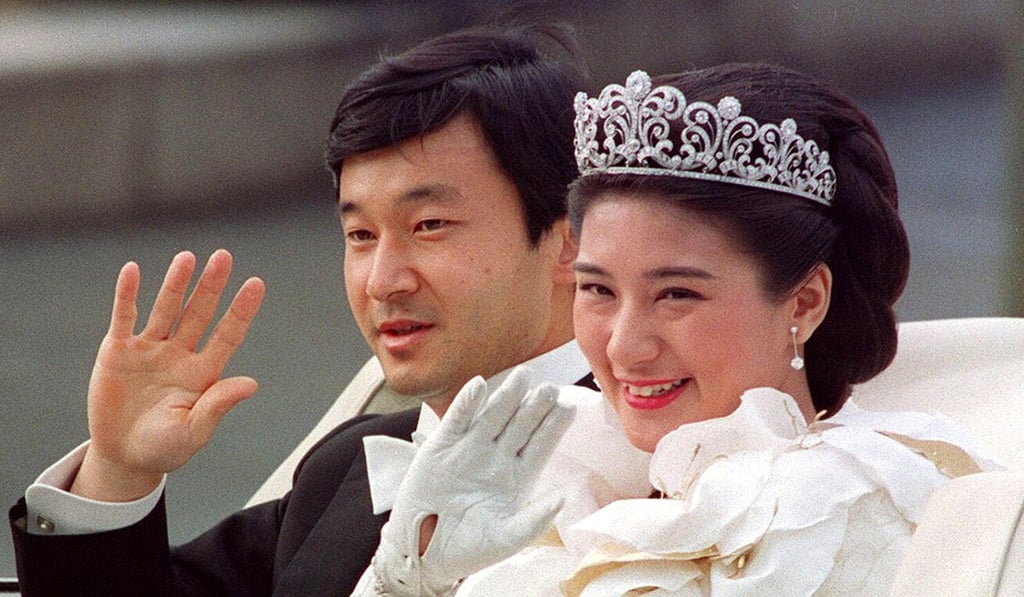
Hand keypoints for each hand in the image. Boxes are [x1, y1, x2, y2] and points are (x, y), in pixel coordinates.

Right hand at [71, 249, 264, 501]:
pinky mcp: (119, 352)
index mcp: (204, 373)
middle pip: (199, 313)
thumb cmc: (165, 448)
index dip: (241, 310)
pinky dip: (128, 295)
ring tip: (187, 257)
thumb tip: (252, 384)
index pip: (228, 334)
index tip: (256, 284)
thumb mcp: (195, 430)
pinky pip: (124, 317)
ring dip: (175, 284)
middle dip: (211, 286)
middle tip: (224, 256)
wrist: (124, 457)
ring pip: (166, 309)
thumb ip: (218, 405)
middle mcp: (180, 354)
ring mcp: (150, 350)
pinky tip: (132, 271)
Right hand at [372, 368, 574, 594]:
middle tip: (551, 387)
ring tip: (524, 376)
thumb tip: (564, 497)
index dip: (554, 426)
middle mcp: (496, 457)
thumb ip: (535, 519)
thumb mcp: (507, 538)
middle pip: (520, 425)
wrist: (425, 554)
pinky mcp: (441, 447)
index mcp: (517, 477)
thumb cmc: (470, 549)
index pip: (540, 445)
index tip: (569, 407)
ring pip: (493, 416)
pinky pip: (457, 420)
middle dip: (535, 406)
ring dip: (507, 396)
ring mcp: (469, 449)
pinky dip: (466, 403)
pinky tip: (479, 386)